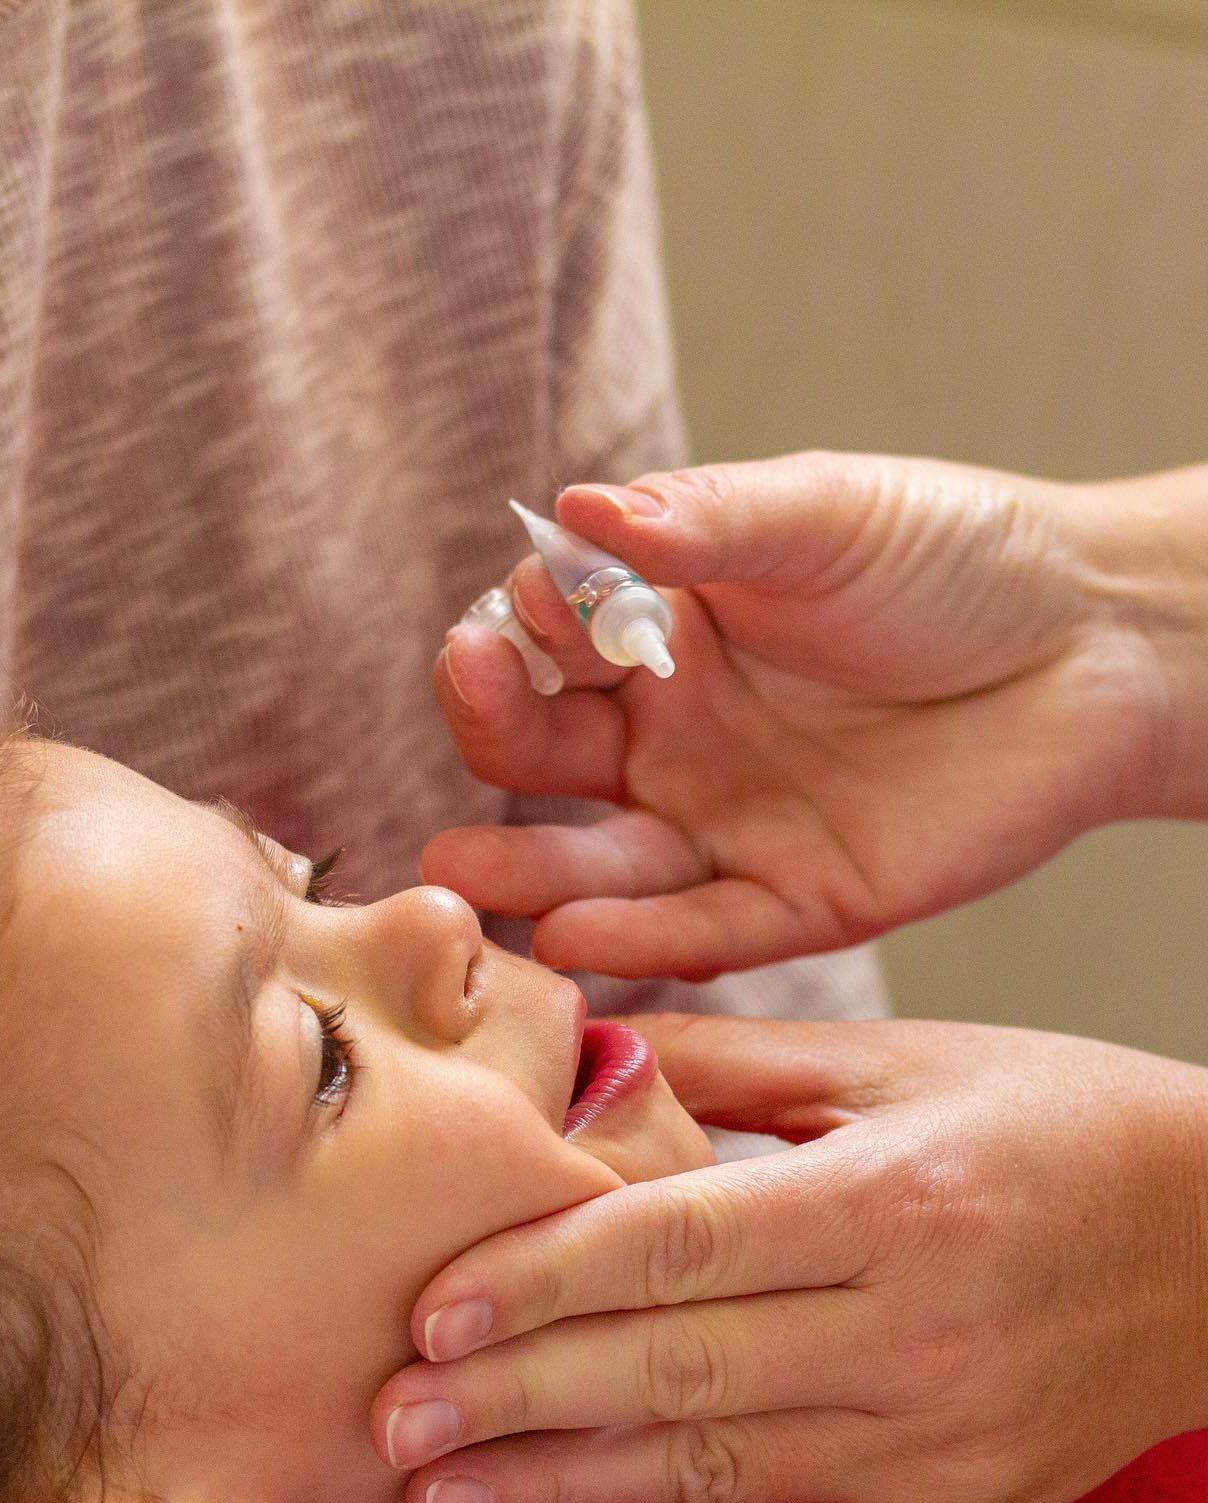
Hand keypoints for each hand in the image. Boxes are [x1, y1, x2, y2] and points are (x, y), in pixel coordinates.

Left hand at [371, 1016, 1207, 1502]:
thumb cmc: (1065, 1122)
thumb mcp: (911, 1059)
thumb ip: (740, 1058)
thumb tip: (589, 1048)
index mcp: (884, 1198)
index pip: (674, 1246)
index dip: (539, 1278)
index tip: (430, 1310)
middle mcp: (909, 1330)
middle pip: (673, 1369)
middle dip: (515, 1398)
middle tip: (391, 1421)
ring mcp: (945, 1438)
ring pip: (721, 1467)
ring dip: (572, 1486)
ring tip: (445, 1499)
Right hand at [426, 454, 1207, 977]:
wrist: (1099, 643)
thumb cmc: (958, 555)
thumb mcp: (823, 514)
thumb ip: (703, 520)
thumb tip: (572, 509)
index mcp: (666, 635)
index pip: (547, 641)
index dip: (520, 630)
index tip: (528, 615)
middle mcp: (676, 735)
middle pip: (546, 757)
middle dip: (494, 733)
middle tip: (472, 704)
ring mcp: (728, 821)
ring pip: (603, 862)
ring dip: (527, 874)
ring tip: (458, 874)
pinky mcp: (796, 898)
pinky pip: (704, 929)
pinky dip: (639, 938)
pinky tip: (571, 936)